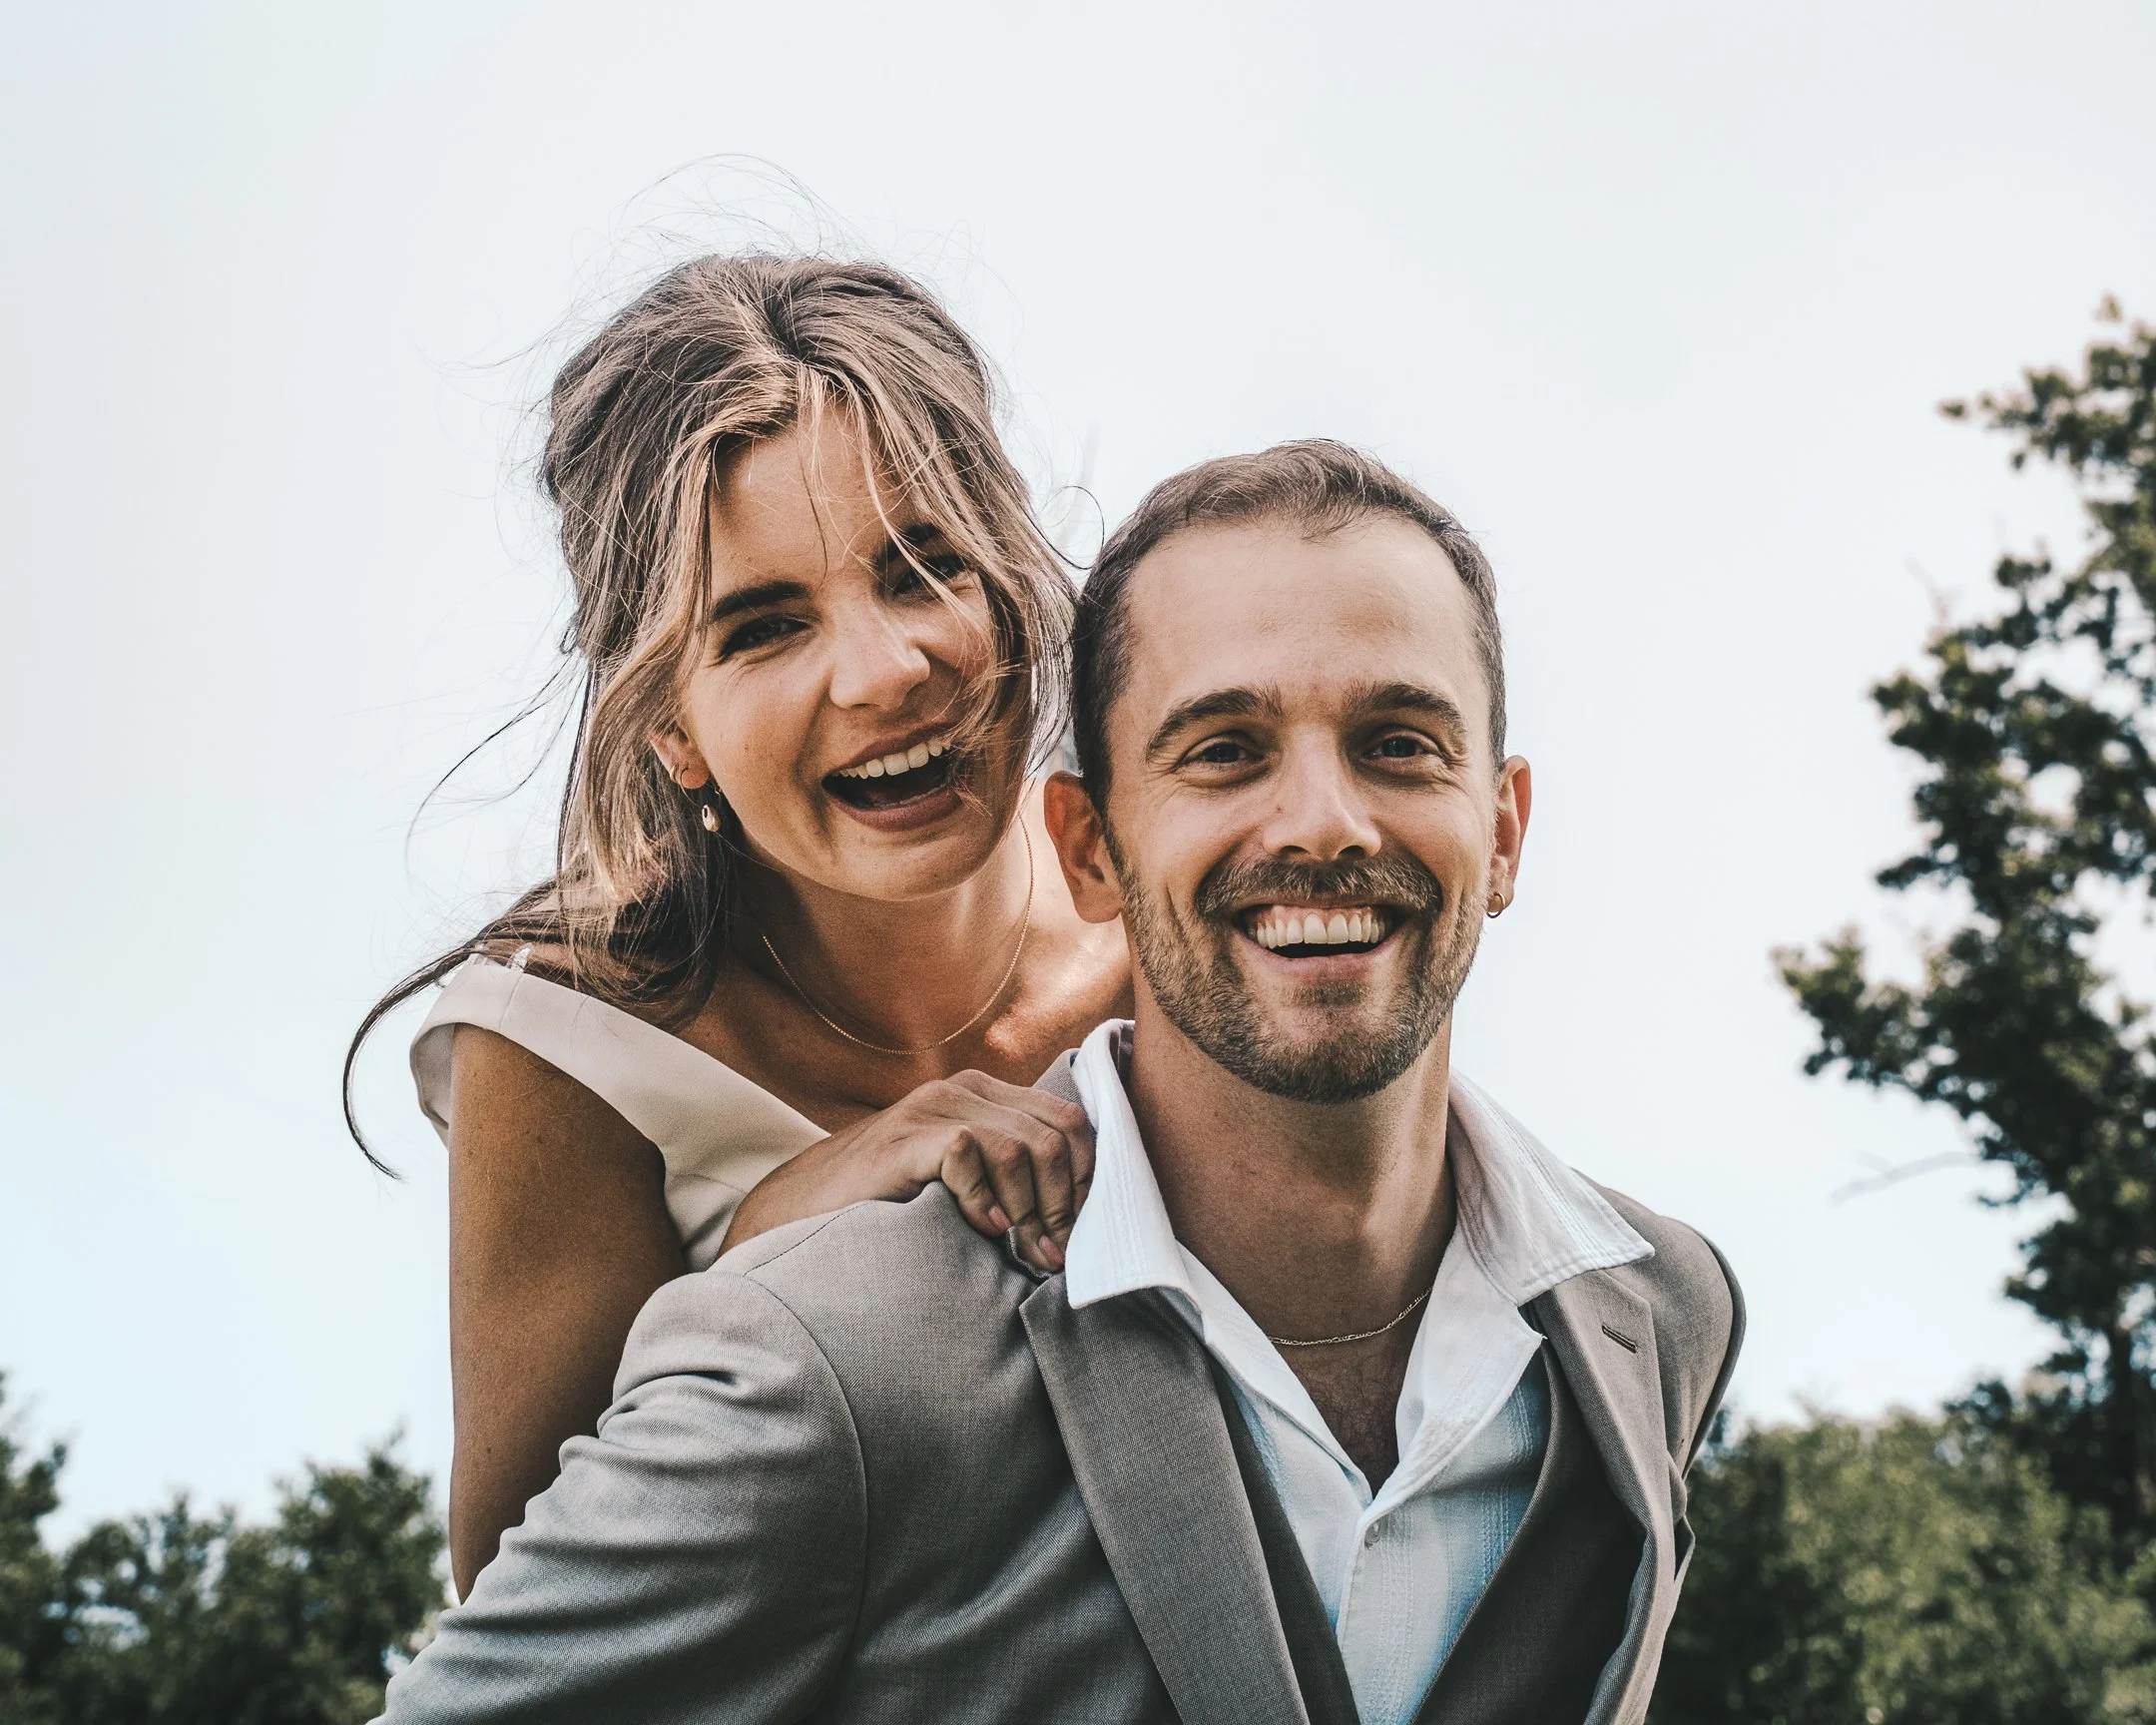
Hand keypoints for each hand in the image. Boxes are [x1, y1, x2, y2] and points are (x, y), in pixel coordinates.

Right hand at [721, 1072, 1094, 1273]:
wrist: (804, 1208)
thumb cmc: (892, 1201)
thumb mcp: (963, 1179)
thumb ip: (1010, 1178)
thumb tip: (1073, 1223)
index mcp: (986, 1095)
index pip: (1069, 1120)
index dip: (1088, 1177)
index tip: (1079, 1231)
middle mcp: (962, 1090)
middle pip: (1054, 1136)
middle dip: (1064, 1204)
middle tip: (1053, 1255)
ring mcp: (929, 1110)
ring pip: (1019, 1149)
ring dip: (1032, 1211)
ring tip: (1024, 1251)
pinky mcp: (903, 1140)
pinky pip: (968, 1154)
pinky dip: (985, 1199)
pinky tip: (982, 1228)